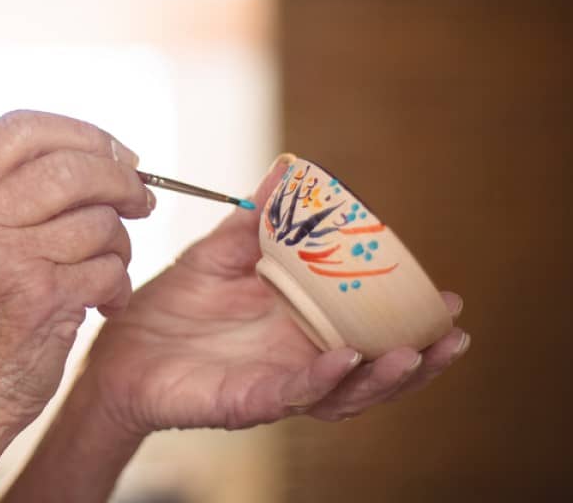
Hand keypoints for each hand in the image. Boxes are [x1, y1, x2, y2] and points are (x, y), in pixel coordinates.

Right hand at [0, 110, 155, 448]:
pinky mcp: (39, 296)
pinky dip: (117, 282)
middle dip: (120, 181)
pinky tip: (101, 299)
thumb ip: (9, 183)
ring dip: (118, 243)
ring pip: (99, 219)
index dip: (81, 134)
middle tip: (140, 199)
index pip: (23, 128)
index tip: (115, 153)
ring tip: (104, 264)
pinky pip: (109, 266)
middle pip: (71, 167)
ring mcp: (1, 256)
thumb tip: (100, 148)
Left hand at [81, 155, 469, 435]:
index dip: (409, 318)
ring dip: (382, 377)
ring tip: (412, 353)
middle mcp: (298, 358)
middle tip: (454, 333)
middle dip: (418, 355)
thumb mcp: (219, 254)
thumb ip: (256, 220)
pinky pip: (290, 395)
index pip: (367, 327)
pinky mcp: (244, 401)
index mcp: (300, 324)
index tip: (448, 297)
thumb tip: (288, 171)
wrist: (117, 347)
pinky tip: (344, 362)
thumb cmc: (172, 306)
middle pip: (372, 367)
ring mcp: (276, 383)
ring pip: (344, 391)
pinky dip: (320, 380)